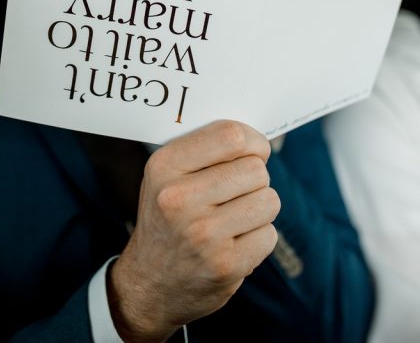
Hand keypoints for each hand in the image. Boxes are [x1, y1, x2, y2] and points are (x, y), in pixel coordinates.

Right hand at [108, 120, 280, 341]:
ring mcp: (203, 235)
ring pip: (269, 200)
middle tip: (233, 195)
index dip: (254, 141)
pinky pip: (269, 234)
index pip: (231, 136)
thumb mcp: (166, 176)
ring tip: (232, 219)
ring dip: (259, 208)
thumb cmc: (168, 219)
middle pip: (256, 169)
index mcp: (165, 166)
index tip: (253, 151)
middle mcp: (179, 199)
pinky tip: (233, 243)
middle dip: (254, 180)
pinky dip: (258, 238)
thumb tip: (256, 135)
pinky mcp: (225, 265)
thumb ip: (205, 149)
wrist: (150, 285)